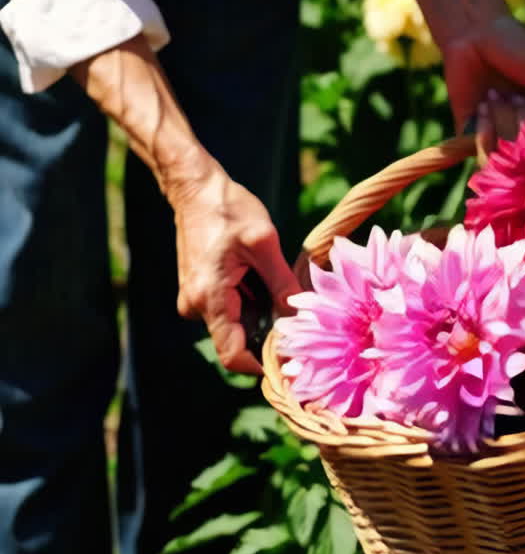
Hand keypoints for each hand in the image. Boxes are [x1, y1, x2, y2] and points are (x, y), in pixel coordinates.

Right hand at [167, 150, 301, 374]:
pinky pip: (227, 308)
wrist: (195, 188)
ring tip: (275, 283)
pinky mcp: (198, 290)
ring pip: (234, 323)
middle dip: (267, 333)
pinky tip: (258, 275)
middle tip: (296, 315)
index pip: (234, 355)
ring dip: (258, 312)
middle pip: (237, 340)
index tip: (291, 361)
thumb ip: (282, 282)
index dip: (263, 364)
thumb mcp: (263, 242)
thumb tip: (300, 316)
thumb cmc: (228, 209)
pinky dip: (248, 300)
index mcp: (211, 298)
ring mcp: (194, 299)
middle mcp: (196, 306)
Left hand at [441, 12, 524, 155]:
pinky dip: (483, 136)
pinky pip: (483, 158)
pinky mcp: (474, 138)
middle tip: (513, 94)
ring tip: (495, 96)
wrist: (473, 34)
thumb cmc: (515, 47)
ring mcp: (501, 137)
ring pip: (510, 161)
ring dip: (502, 126)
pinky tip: (482, 106)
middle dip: (523, 121)